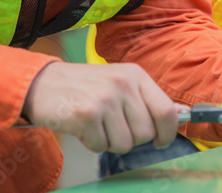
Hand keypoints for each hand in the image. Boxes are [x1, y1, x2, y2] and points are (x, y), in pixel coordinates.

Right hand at [22, 62, 183, 152]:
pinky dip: (91, 143)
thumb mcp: (119, 82)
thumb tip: (179, 116)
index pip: (166, 110)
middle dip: (130, 138)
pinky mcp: (86, 114)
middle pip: (146, 133)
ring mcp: (105, 98)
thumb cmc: (85, 86)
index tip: (160, 141)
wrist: (42, 83)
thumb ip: (146, 100)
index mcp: (135, 75)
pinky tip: (82, 126)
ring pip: (125, 144)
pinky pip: (101, 146)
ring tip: (96, 124)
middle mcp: (123, 83)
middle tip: (112, 126)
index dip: (167, 132)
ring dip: (109, 141)